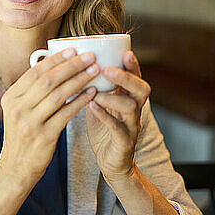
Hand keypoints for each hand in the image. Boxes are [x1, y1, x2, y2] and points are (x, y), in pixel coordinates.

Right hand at [0, 48, 98, 189]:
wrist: (16, 168)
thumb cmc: (22, 136)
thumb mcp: (17, 111)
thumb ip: (30, 92)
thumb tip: (51, 66)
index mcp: (11, 97)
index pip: (35, 72)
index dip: (55, 60)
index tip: (73, 50)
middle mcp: (18, 108)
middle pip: (48, 81)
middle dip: (71, 66)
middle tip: (89, 57)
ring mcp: (30, 123)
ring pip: (59, 95)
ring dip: (79, 80)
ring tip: (95, 71)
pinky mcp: (44, 136)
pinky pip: (66, 114)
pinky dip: (80, 101)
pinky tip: (92, 93)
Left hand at [85, 51, 150, 183]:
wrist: (111, 161)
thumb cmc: (103, 127)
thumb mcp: (99, 102)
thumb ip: (93, 86)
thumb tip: (72, 64)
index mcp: (128, 97)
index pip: (135, 76)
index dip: (132, 65)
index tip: (125, 52)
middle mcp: (134, 109)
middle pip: (142, 89)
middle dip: (126, 78)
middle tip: (109, 70)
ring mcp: (131, 126)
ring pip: (132, 108)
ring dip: (112, 98)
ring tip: (95, 93)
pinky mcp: (124, 142)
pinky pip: (118, 128)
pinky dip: (105, 116)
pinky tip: (92, 107)